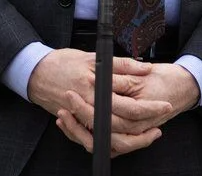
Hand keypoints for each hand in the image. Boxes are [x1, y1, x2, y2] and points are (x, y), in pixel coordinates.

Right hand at [33, 52, 168, 156]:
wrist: (36, 74)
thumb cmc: (64, 63)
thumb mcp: (93, 58)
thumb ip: (121, 65)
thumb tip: (146, 68)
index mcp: (96, 87)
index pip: (130, 103)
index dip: (150, 106)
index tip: (165, 104)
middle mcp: (89, 105)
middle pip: (123, 124)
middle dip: (146, 125)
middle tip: (162, 119)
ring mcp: (82, 118)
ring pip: (111, 138)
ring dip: (133, 139)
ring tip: (149, 134)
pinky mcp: (76, 126)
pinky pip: (95, 142)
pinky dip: (112, 143)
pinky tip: (126, 137)